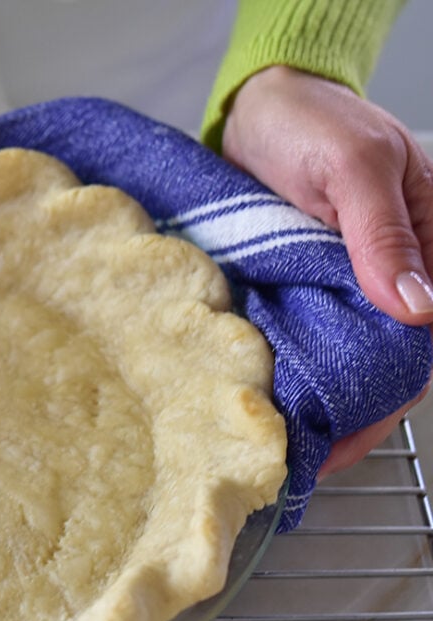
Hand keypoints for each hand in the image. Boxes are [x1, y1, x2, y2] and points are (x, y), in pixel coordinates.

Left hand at [223, 66, 432, 475]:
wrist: (259, 106)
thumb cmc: (312, 123)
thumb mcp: (355, 168)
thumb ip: (383, 236)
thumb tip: (418, 313)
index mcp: (431, 245)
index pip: (422, 342)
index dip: (389, 396)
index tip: (346, 439)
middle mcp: (393, 275)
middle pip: (382, 362)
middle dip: (347, 414)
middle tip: (302, 460)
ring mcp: (345, 284)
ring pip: (340, 357)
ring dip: (314, 399)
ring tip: (279, 445)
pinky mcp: (301, 285)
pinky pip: (300, 336)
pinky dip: (285, 369)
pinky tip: (263, 400)